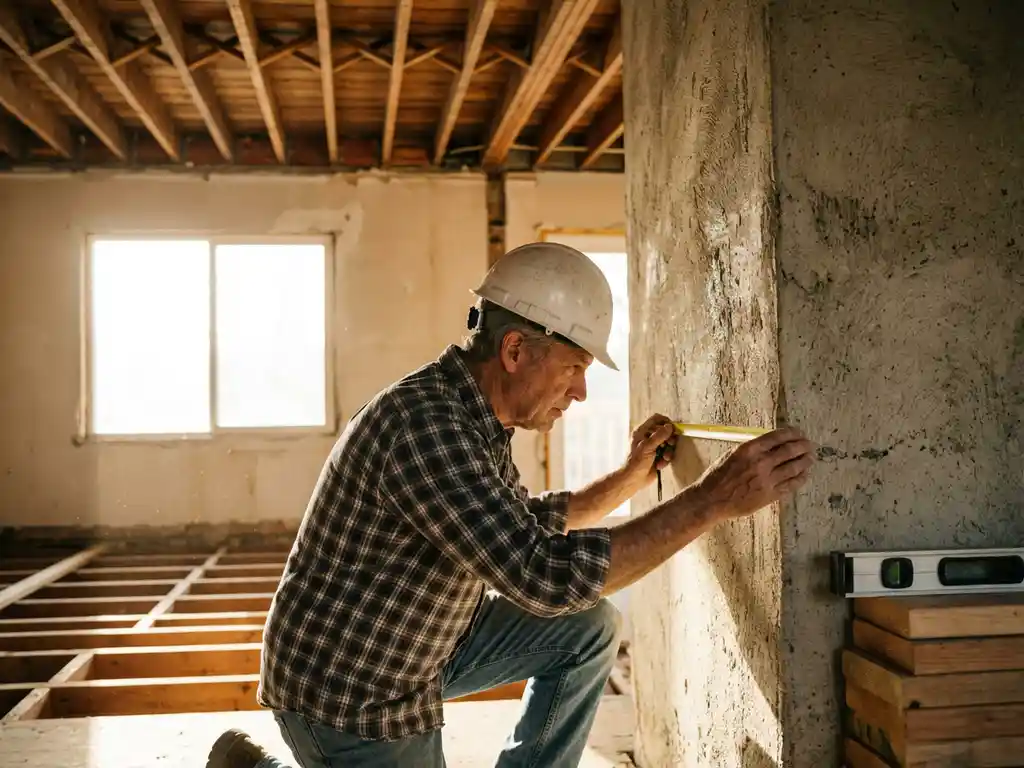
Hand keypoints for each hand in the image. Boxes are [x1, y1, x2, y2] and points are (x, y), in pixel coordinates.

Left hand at [621, 413, 677, 489]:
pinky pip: (667, 454)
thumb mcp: (647, 447)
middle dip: (670, 439)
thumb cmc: (635, 463)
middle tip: (670, 444)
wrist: (633, 480)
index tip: (673, 429)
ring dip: (668, 451)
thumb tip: (669, 426)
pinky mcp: (657, 456)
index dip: (666, 422)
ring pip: (668, 443)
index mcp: (642, 431)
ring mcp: (653, 447)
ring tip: (664, 458)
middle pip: (665, 431)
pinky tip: (659, 465)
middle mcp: (647, 437)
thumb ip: (659, 436)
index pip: (656, 419)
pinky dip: (665, 460)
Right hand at [693, 426, 814, 519]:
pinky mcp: (770, 495)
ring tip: (810, 458)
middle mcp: (761, 462)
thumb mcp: (732, 454)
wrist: (711, 500)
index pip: (778, 437)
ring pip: (794, 467)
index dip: (792, 433)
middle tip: (809, 445)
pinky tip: (804, 474)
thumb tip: (770, 444)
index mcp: (750, 449)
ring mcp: (767, 480)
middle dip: (803, 446)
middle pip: (790, 451)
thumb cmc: (718, 476)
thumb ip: (752, 449)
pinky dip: (801, 478)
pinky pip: (791, 485)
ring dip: (805, 461)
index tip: (799, 433)